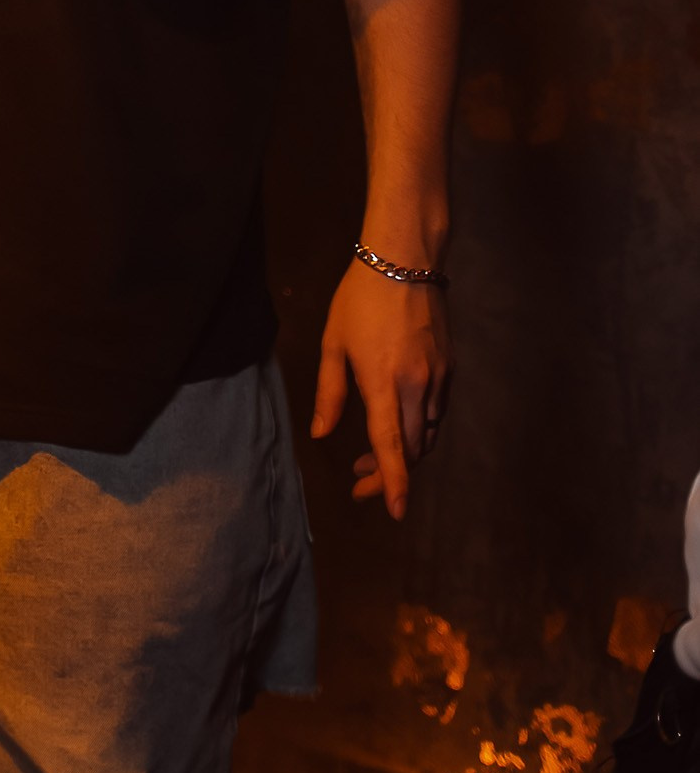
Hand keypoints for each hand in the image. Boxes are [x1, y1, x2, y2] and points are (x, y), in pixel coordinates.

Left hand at [311, 260, 452, 519]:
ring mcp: (439, 378)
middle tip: (360, 479)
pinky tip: (398, 425)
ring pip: (428, 433)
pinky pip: (436, 413)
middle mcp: (418, 386)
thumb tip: (321, 434)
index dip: (393, 481)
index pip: (392, 445)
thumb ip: (330, 393)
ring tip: (372, 458)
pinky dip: (420, 430)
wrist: (405, 261)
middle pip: (413, 448)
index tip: (394, 511)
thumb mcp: (334, 344)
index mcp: (384, 382)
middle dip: (390, 473)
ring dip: (405, 453)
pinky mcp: (450, 368)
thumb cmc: (360, 299)